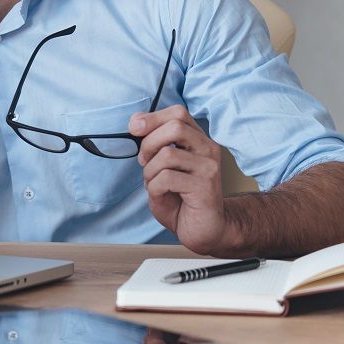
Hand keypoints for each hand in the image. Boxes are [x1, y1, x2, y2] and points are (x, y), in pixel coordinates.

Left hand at [129, 105, 228, 254]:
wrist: (203, 230)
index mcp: (198, 140)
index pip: (178, 113)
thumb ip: (154, 144)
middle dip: (149, 143)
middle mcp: (208, 149)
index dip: (152, 117)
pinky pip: (167, 178)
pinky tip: (162, 194)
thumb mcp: (162, 167)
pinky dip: (155, 187)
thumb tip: (136, 122)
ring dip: (150, 171)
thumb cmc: (180, 198)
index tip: (134, 129)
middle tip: (144, 161)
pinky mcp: (205, 187)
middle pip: (175, 126)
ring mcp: (209, 168)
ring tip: (154, 183)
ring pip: (167, 154)